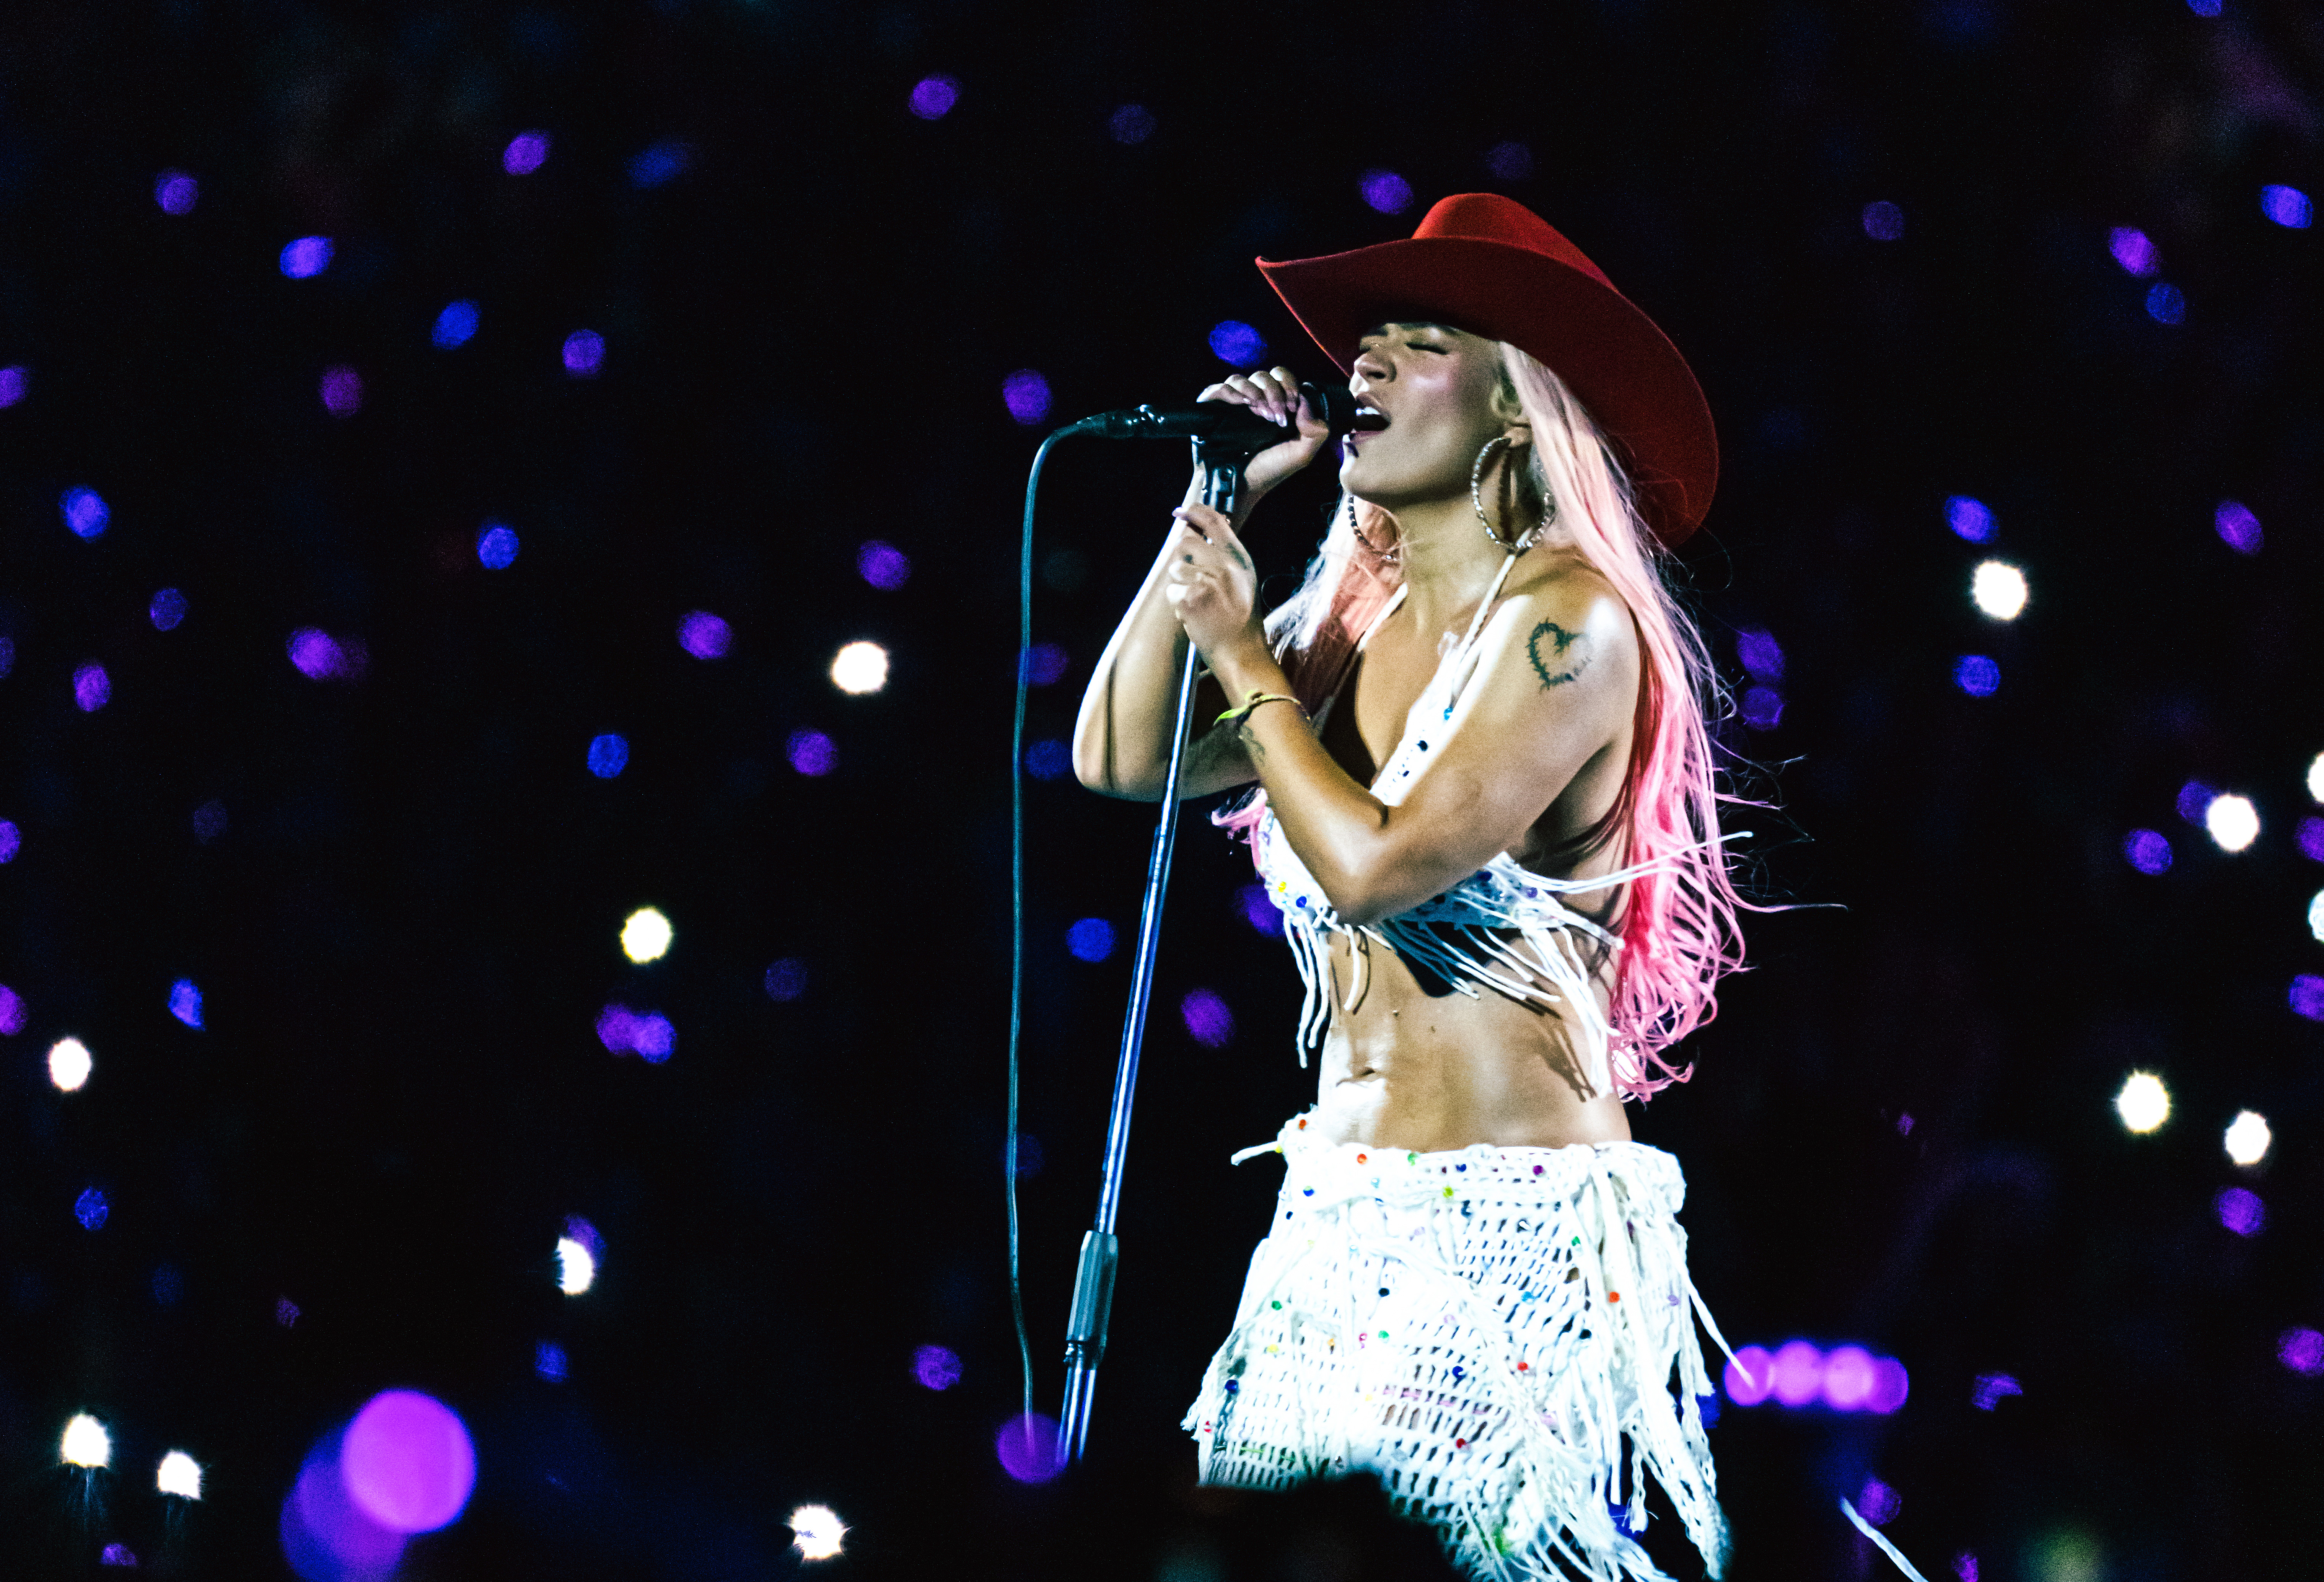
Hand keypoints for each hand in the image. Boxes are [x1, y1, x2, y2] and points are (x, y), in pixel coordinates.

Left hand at [1163, 505, 1269, 675]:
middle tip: (1191, 579)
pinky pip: (1172, 591)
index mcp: (1239, 558)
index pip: (1214, 521)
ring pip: (1175, 569)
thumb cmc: (1240, 619)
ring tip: (1198, 601)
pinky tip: (1194, 614)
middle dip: (1181, 559)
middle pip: (1185, 543)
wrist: (1241, 652)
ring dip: (1180, 585)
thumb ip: (1225, 555)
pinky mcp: (1191, 598)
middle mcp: (1224, 565)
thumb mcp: (1243, 579)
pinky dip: (1178, 604)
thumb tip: (1201, 531)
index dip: (1195, 511)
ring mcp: (1207, 581)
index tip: (1183, 510)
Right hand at [1194, 365, 1333, 496]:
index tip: (1292, 406)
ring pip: (1241, 379)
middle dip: (1274, 390)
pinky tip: (1243, 405)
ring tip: (1260, 413)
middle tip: (1277, 415)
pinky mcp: (1212, 409)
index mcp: (1274, 406)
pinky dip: (1232, 392)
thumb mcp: (1301, 454)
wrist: (1239, 489)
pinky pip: (1219, 388)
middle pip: (1263, 375)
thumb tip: (1307, 402)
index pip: (1281, 377)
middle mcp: (1252, 402)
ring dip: (1255, 392)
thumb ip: (1316, 430)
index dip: (1289, 385)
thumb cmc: (1268, 471)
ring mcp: (1231, 405)